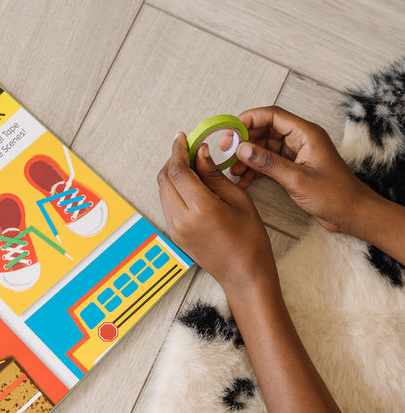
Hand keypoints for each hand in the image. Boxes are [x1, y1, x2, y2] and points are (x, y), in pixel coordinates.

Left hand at [157, 132, 275, 293]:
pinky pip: (167, 205)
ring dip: (172, 175)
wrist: (243, 275)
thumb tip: (200, 152)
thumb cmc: (249, 239)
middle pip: (164, 179)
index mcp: (199, 209)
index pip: (177, 171)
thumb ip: (214, 174)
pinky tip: (190, 185)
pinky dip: (174, 190)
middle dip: (173, 160)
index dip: (177, 150)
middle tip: (188, 149)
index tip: (182, 137)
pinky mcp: (174, 235)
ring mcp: (174, 229)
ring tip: (192, 165)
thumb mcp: (237, 200)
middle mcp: (181, 219)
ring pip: (163, 192)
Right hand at [232, 106, 374, 233]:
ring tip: (234, 171)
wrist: (352, 213)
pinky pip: (269, 162)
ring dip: (248, 158)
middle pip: (265, 130)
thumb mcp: (296, 178)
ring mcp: (296, 153)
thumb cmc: (334, 195)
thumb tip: (242, 149)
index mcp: (306, 134)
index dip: (249, 120)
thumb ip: (267, 162)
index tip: (230, 131)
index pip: (272, 116)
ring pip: (264, 148)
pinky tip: (245, 180)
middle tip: (226, 153)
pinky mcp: (293, 167)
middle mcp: (300, 139)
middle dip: (244, 141)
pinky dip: (255, 169)